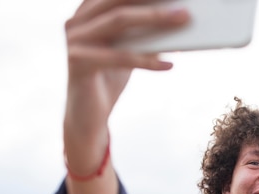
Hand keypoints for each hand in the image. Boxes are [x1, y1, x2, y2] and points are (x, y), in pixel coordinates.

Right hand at [64, 0, 189, 139]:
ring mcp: (74, 41)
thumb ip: (141, 34)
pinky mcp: (78, 63)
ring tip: (182, 23)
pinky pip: (120, 57)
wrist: (86, 118)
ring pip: (119, 23)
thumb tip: (176, 18)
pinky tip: (169, 64)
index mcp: (86, 13)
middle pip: (119, 3)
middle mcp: (76, 22)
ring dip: (155, 21)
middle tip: (184, 6)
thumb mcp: (127, 51)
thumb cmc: (109, 79)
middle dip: (153, 1)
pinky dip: (147, 60)